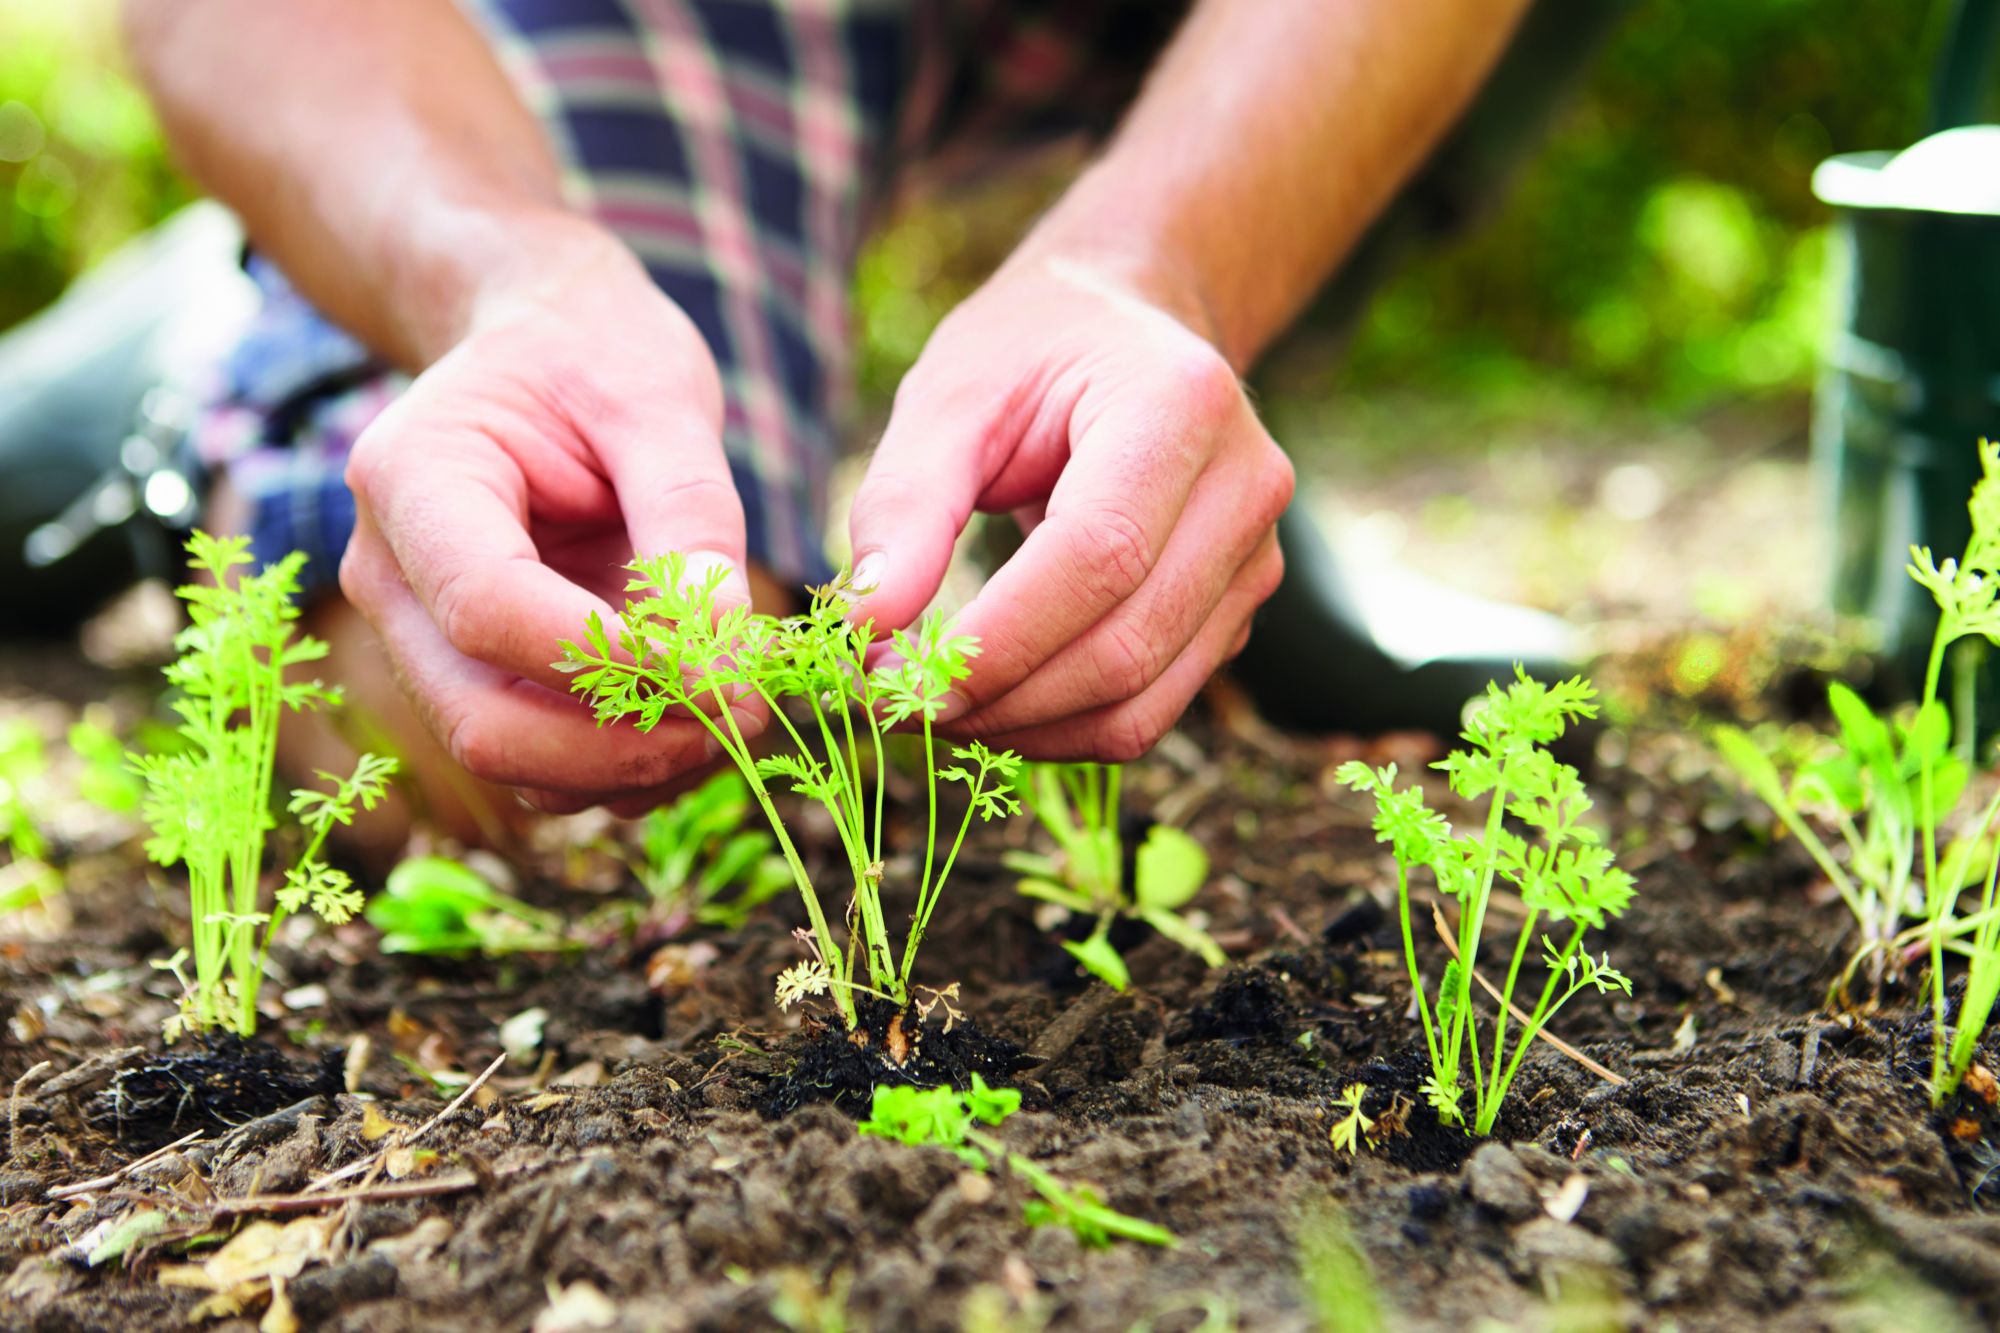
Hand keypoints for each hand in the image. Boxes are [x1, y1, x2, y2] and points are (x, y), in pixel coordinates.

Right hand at [338, 232, 759, 813]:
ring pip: (507, 759)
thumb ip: (691, 515)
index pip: (489, 609)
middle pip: (480, 719)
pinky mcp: (473, 678)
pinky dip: (625, 770)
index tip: (727, 674)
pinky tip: (703, 720)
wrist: (550, 348)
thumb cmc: (598, 355)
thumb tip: (720, 647)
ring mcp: (422, 639)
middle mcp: (392, 575)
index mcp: (411, 476)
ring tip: (738, 715)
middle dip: (621, 744)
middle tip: (744, 716)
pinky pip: (538, 764)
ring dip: (631, 770)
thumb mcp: (660, 399)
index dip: (610, 662)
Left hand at [846, 252, 1293, 759]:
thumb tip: (866, 625)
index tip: (890, 675)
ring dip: (1021, 730)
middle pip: (1124, 647)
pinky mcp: (1233, 615)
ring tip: (931, 705)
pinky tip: (990, 700)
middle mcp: (1243, 488)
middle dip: (996, 699)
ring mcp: (1253, 560)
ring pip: (1140, 704)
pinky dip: (1057, 728)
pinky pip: (1147, 710)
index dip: (996, 639)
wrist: (1127, 327)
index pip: (1099, 555)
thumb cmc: (1032, 350)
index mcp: (1181, 404)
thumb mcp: (951, 394)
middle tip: (891, 701)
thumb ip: (904, 503)